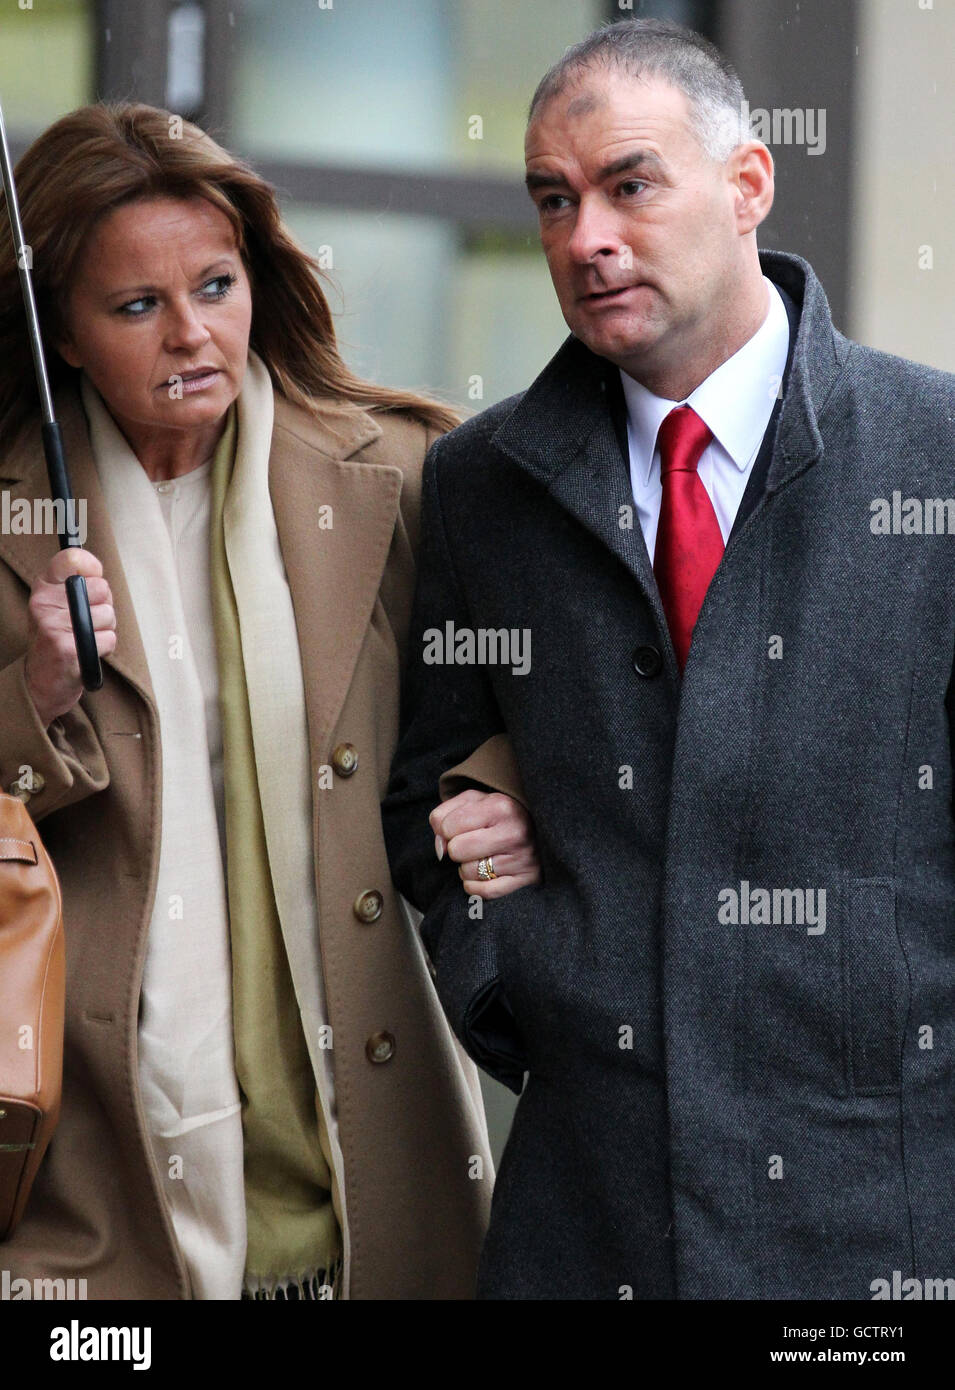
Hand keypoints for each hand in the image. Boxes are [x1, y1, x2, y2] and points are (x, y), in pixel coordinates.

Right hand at [23, 549, 116, 726]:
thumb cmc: (57, 640)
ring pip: (108, 615)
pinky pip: (108, 639)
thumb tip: (98, 570)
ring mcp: (54, 625)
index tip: (94, 576)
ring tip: (86, 638)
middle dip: (105, 606)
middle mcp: (45, 603)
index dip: (92, 567)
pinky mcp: (67, 648)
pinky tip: (88, 652)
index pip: (72, 558)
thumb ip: (76, 586)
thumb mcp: (57, 606)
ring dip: (105, 629)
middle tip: (90, 620)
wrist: (41, 683)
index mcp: (44, 588)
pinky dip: (104, 648)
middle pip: (101, 588)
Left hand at [428, 788, 540, 897]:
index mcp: (499, 806)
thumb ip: (444, 815)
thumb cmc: (499, 814)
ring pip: (468, 873)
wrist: (540, 826)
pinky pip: (484, 892)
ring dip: (468, 868)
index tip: (459, 829)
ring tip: (483, 856)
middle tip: (472, 844)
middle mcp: (513, 832)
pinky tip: (485, 874)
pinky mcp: (527, 880)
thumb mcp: (472, 801)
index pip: (447, 827)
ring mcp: (522, 858)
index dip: (446, 830)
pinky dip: (476, 886)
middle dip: (458, 849)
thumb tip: (440, 847)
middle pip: (456, 851)